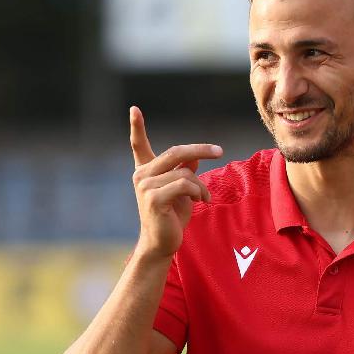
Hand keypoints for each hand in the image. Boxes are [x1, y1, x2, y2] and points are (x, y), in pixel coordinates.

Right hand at [129, 106, 222, 259]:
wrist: (162, 244)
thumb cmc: (172, 217)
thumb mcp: (181, 191)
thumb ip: (184, 171)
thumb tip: (194, 158)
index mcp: (145, 171)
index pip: (138, 145)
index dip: (136, 127)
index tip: (134, 109)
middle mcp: (141, 175)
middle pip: (175, 152)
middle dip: (200, 149)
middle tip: (219, 151)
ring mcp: (145, 186)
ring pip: (185, 173)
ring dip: (201, 186)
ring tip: (204, 198)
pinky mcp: (153, 198)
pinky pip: (185, 185)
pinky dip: (198, 192)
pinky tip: (201, 201)